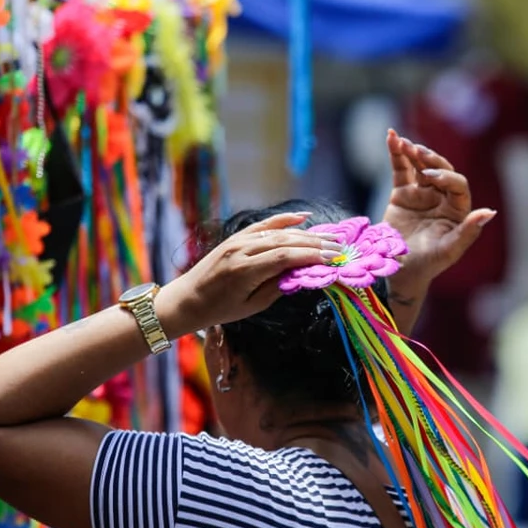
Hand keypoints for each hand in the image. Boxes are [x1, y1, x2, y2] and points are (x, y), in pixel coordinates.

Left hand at [155, 212, 336, 337]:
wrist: (187, 299)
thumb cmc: (220, 310)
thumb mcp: (252, 306)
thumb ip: (277, 287)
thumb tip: (303, 273)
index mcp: (244, 270)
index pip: (285, 257)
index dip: (311, 255)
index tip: (333, 258)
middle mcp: (241, 250)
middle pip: (285, 241)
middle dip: (315, 243)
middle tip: (339, 247)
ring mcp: (237, 241)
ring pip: (277, 232)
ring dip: (306, 233)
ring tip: (329, 237)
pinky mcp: (236, 237)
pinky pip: (263, 225)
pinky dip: (284, 220)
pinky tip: (303, 218)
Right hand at [383, 129, 495, 288]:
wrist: (400, 270)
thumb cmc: (428, 264)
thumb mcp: (449, 250)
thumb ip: (469, 232)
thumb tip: (490, 212)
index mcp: (458, 209)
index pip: (457, 184)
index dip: (446, 177)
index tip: (429, 178)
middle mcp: (442, 197)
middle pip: (440, 170)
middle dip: (430, 159)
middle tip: (418, 152)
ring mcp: (422, 194)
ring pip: (420, 166)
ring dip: (412, 152)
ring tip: (402, 142)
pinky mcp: (402, 193)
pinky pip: (401, 170)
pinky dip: (396, 154)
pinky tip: (392, 138)